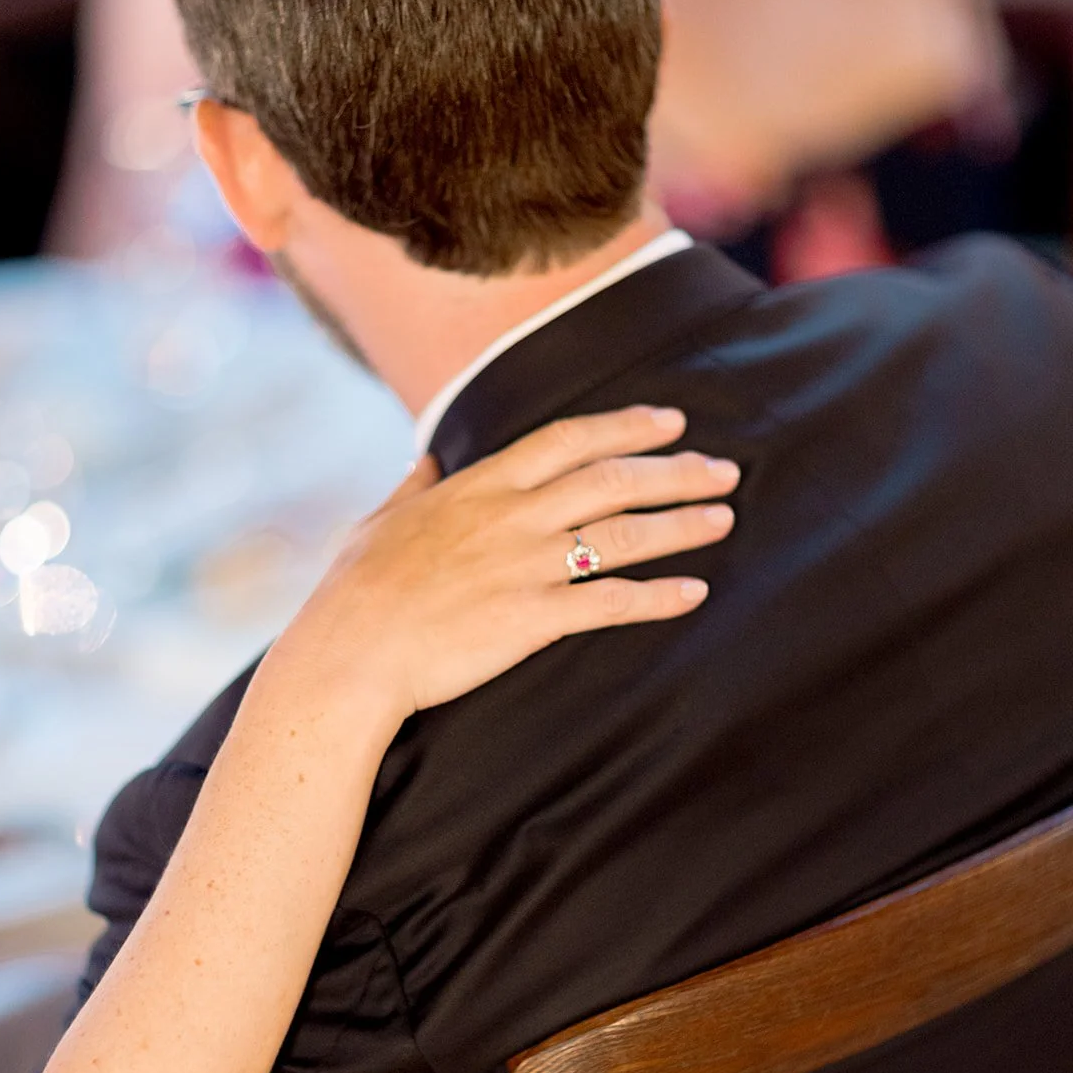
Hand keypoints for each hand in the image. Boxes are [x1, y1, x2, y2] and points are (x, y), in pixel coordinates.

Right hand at [278, 406, 739, 716]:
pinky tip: (694, 593)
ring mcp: (525, 565)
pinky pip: (609, 602)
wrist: (348, 652)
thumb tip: (428, 458)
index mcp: (481, 485)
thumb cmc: (356, 589)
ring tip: (724, 518)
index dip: (627, 426)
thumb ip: (416, 485)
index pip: (569, 439)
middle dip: (676, 471)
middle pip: (612, 479)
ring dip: (681, 524)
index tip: (672, 420)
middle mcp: (513, 516)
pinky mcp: (531, 618)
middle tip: (724, 469)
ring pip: (622, 534)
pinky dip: (657, 596)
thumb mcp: (383, 520)